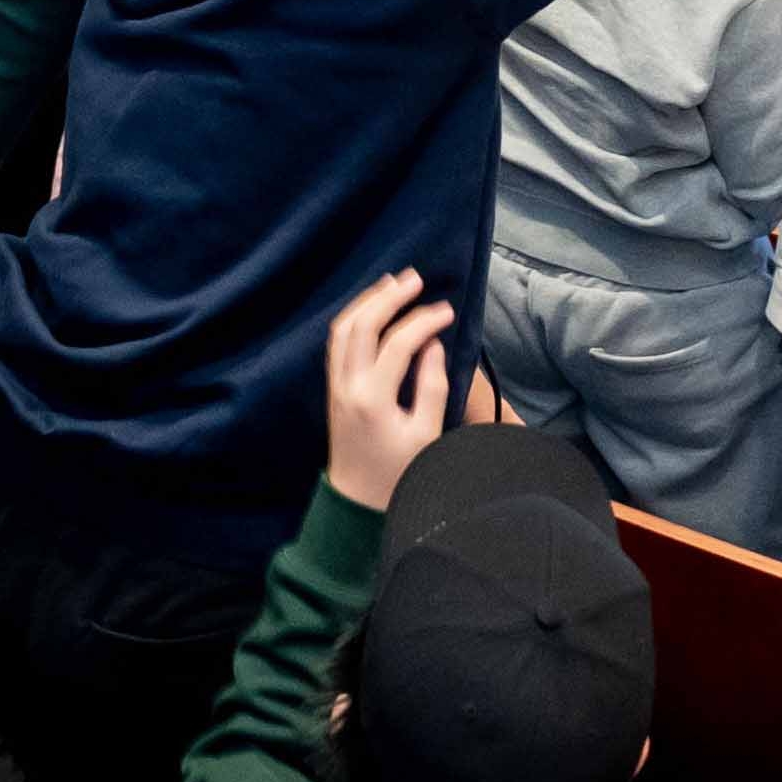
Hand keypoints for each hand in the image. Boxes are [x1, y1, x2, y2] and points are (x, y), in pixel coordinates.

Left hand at [319, 271, 457, 516]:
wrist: (357, 503)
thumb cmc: (397, 474)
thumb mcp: (426, 435)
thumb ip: (432, 386)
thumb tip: (432, 345)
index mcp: (373, 397)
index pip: (399, 342)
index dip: (425, 321)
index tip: (448, 311)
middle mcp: (348, 385)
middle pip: (362, 325)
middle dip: (389, 297)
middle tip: (415, 279)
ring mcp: (336, 386)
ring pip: (343, 329)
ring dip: (367, 302)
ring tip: (393, 284)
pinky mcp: (333, 390)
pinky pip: (337, 343)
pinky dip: (354, 318)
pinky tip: (371, 311)